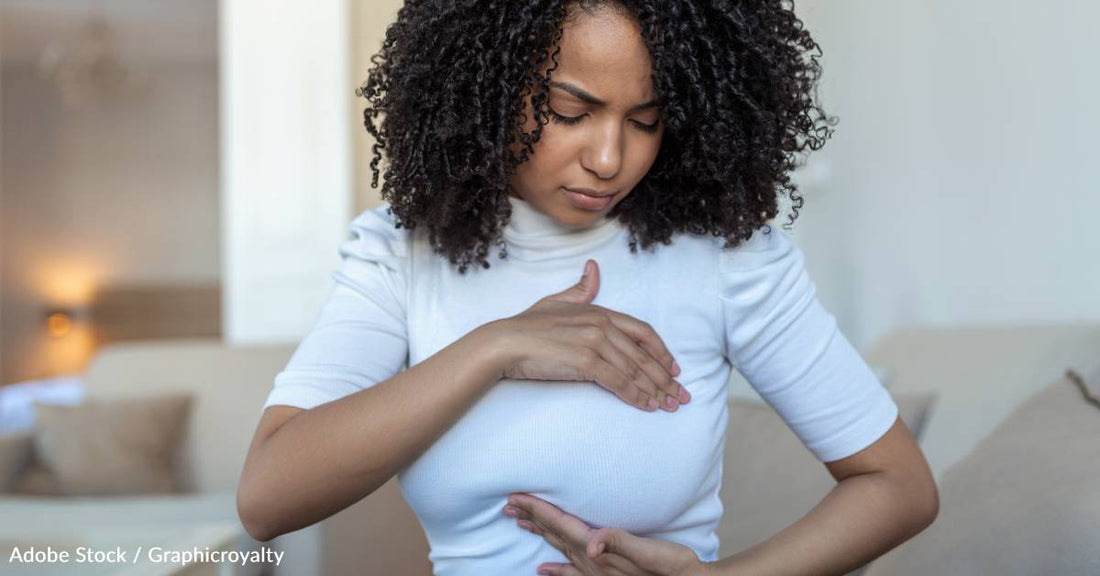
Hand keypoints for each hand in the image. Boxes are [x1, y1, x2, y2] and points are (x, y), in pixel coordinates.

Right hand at [486, 259, 689, 412]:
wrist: (506, 342)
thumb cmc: (528, 325)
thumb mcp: (557, 301)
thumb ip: (581, 289)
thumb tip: (594, 268)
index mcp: (599, 311)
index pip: (643, 332)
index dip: (662, 352)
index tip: (675, 368)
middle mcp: (602, 325)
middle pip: (644, 355)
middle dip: (665, 378)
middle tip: (681, 396)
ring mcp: (595, 343)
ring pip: (635, 371)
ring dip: (654, 391)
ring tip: (668, 405)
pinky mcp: (586, 362)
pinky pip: (619, 382)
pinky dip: (635, 396)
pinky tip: (646, 405)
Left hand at [503, 493, 709, 575]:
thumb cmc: (671, 568)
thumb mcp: (649, 551)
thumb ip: (619, 543)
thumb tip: (593, 542)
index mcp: (599, 550)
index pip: (561, 524)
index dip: (538, 510)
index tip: (516, 497)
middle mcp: (592, 562)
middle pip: (554, 534)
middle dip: (531, 518)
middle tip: (508, 505)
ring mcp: (595, 572)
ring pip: (559, 548)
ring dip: (540, 534)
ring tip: (519, 523)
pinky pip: (571, 571)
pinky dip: (555, 569)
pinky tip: (542, 570)